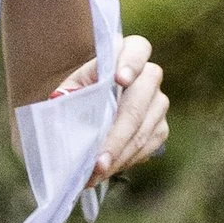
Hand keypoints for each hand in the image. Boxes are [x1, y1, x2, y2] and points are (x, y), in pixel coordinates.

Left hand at [51, 32, 167, 177]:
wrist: (79, 114)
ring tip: (95, 173)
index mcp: (124, 54)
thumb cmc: (71, 98)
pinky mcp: (160, 127)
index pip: (137, 49)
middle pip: (141, 100)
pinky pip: (148, 145)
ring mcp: (158, 102)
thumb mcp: (65, 92)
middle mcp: (148, 76)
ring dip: (119, 154)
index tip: (119, 79)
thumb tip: (63, 111)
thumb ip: (69, 95)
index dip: (131, 62)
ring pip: (145, 128)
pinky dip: (126, 160)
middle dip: (118, 134)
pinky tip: (106, 171)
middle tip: (98, 159)